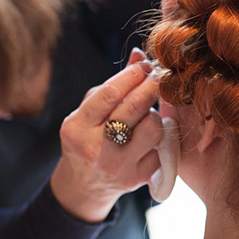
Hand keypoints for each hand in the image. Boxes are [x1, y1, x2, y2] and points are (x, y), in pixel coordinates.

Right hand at [51, 49, 163, 221]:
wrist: (86, 184)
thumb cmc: (88, 136)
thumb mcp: (89, 110)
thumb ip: (113, 84)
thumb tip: (140, 54)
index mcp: (76, 129)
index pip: (110, 94)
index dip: (133, 75)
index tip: (146, 65)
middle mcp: (95, 149)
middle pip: (135, 109)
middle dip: (152, 86)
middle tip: (159, 76)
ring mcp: (118, 166)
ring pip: (153, 128)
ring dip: (156, 113)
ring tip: (150, 110)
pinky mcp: (138, 178)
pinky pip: (161, 148)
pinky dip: (161, 135)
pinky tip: (153, 130)